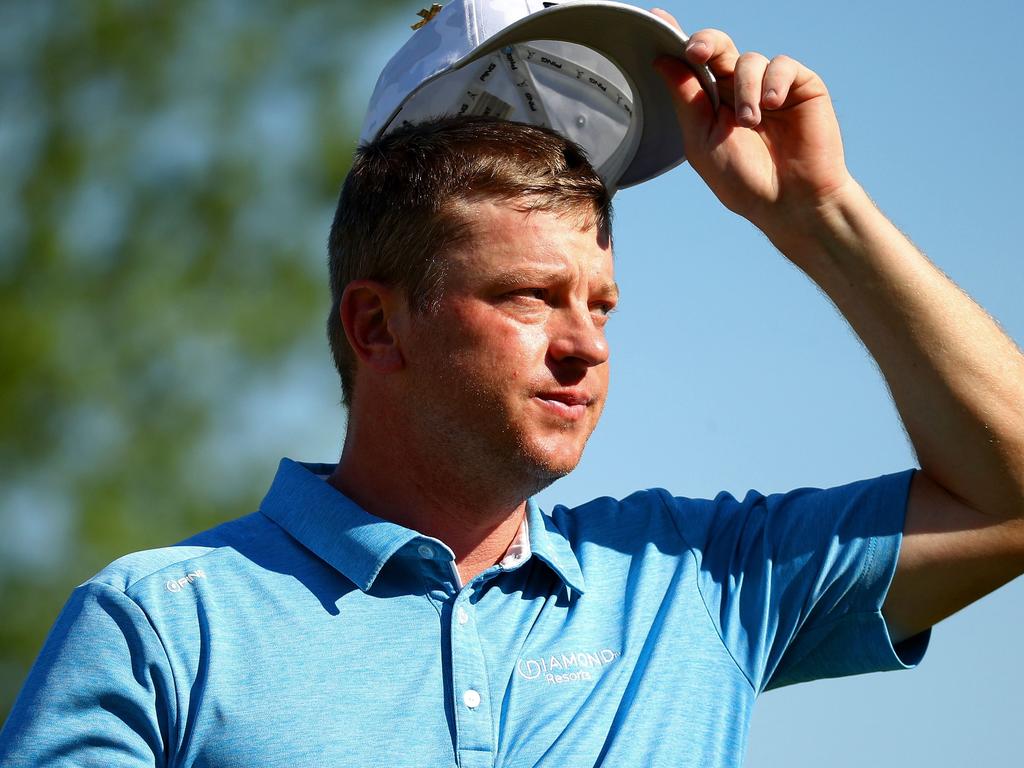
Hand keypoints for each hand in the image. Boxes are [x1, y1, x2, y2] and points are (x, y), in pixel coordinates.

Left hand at [652, 10, 854, 238]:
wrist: (788, 201)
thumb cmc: (743, 180)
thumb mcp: (703, 140)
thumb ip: (686, 99)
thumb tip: (662, 61)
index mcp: (712, 102)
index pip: (692, 64)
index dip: (676, 40)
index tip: (656, 19)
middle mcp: (739, 89)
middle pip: (718, 48)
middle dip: (706, 44)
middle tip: (696, 52)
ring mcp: (771, 87)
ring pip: (749, 60)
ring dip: (745, 89)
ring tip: (750, 122)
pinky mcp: (801, 86)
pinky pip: (782, 65)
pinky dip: (773, 83)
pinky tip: (772, 107)